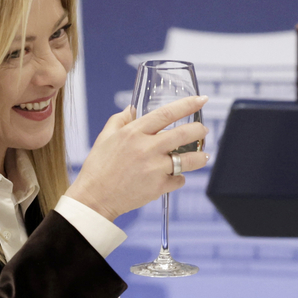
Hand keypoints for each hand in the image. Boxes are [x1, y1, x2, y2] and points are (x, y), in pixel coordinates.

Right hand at [64, 96, 209, 220]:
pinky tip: (176, 176)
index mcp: (133, 132)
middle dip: (199, 130)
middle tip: (203, 130)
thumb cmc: (98, 168)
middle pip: (183, 134)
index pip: (166, 113)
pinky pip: (179, 180)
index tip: (201, 100)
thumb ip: (119, 120)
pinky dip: (179, 178)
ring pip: (188, 159)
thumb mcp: (104, 137)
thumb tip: (131, 109)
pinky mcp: (158, 187)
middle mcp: (146, 148)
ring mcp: (154, 169)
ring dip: (200, 157)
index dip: (187, 105)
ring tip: (204, 156)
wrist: (94, 198)